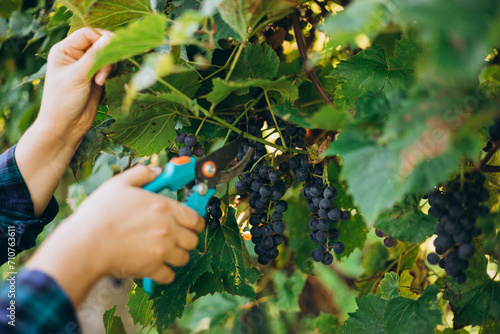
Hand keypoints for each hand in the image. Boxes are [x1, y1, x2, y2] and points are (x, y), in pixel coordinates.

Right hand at [26, 165, 204, 306]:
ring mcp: (162, 251)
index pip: (196, 218)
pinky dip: (164, 274)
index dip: (194, 222)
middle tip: (175, 238)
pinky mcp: (152, 269)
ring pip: (184, 258)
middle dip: (186, 240)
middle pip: (193, 240)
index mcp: (164, 208)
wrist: (85, 244)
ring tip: (163, 252)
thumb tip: (157, 170)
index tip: (189, 224)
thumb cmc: (99, 214)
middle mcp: (169, 230)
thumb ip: (142, 174)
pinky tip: (155, 267)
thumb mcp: (119, 184)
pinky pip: (169, 276)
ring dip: (176, 256)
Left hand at [37, 27, 114, 138]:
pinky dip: (111, 74)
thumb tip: (111, 39)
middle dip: (106, 55)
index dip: (101, 38)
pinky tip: (103, 84)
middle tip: (105, 70)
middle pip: (100, 44)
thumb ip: (94, 57)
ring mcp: (87, 68)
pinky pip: (110, 70)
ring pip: (107, 57)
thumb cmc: (63, 100)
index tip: (114, 47)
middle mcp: (76, 56)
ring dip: (108, 67)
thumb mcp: (77, 76)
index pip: (87, 34)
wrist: (65, 126)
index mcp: (64, 50)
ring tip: (100, 81)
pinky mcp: (97, 79)